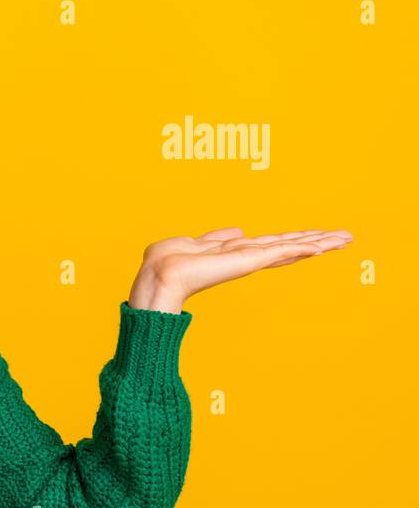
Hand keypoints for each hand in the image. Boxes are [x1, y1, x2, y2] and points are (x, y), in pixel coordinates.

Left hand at [129, 227, 354, 312]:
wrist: (160, 276)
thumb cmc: (168, 262)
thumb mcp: (196, 243)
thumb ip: (219, 238)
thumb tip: (238, 231)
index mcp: (235, 253)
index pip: (273, 244)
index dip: (296, 239)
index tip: (319, 237)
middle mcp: (246, 257)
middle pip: (289, 245)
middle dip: (318, 241)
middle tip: (347, 237)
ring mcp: (250, 260)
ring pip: (291, 247)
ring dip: (319, 242)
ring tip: (346, 239)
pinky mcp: (248, 261)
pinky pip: (281, 251)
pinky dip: (302, 248)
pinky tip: (323, 247)